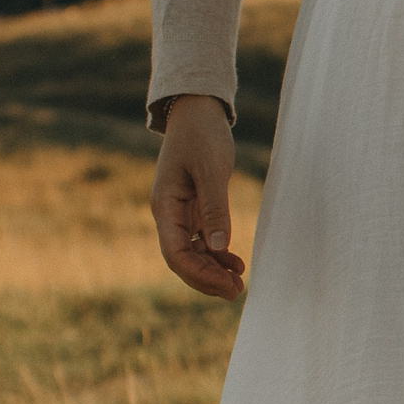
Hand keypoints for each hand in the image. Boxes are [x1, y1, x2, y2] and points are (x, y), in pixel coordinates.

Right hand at [151, 94, 245, 298]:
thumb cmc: (202, 135)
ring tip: (238, 283)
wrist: (197, 112)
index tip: (226, 284)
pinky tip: (235, 262)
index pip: (175, 253)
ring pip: (191, 252)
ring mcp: (179, 213)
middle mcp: (168, 214)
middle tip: (237, 292)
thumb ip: (214, 207)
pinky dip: (216, 253)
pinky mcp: (193, 208)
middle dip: (206, 279)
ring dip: (212, 269)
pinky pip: (200, 239)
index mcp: (164, 206)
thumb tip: (218, 247)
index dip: (198, 273)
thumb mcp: (212, 168)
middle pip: (182, 259)